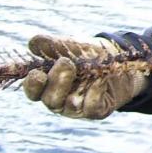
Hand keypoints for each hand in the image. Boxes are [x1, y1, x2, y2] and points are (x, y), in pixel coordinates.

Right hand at [22, 35, 147, 118]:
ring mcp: (77, 108)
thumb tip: (34, 42)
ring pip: (70, 105)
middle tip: (65, 62)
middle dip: (57, 82)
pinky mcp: (96, 111)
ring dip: (77, 85)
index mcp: (48, 85)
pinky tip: (101, 78)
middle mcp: (59, 100)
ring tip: (84, 67)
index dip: (32, 85)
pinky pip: (91, 107)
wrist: (119, 61)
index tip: (36, 72)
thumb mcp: (71, 47)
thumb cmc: (88, 55)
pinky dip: (95, 92)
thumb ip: (53, 45)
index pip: (33, 91)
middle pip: (50, 99)